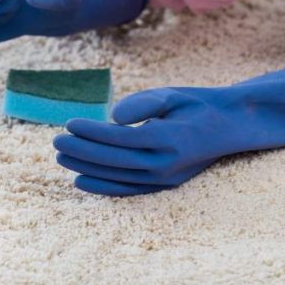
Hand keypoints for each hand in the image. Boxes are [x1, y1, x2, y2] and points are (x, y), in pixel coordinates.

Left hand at [52, 61, 284, 195]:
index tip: (69, 123)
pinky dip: (103, 187)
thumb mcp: (173, 94)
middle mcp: (166, 163)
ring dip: (86, 168)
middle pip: (114, 159)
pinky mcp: (165, 184)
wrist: (229, 125)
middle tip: (55, 142)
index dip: (91, 132)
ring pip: (117, 176)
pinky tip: (80, 181)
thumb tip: (113, 116)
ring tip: (61, 158)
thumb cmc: (197, 104)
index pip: (120, 137)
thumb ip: (143, 103)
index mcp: (169, 138)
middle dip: (81, 151)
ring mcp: (166, 178)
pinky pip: (129, 190)